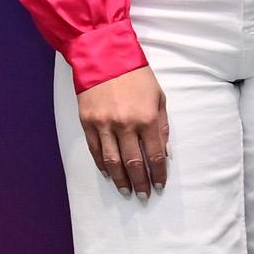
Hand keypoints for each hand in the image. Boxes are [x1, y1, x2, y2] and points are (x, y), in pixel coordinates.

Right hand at [76, 65, 169, 197]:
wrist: (104, 58)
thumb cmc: (137, 77)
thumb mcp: (159, 97)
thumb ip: (162, 126)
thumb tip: (165, 152)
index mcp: (147, 118)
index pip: (155, 155)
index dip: (159, 173)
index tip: (160, 185)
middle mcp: (125, 125)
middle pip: (134, 162)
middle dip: (140, 182)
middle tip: (144, 196)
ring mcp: (104, 125)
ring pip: (113, 161)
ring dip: (120, 179)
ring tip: (126, 191)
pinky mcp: (87, 123)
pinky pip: (95, 150)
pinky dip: (102, 165)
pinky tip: (109, 174)